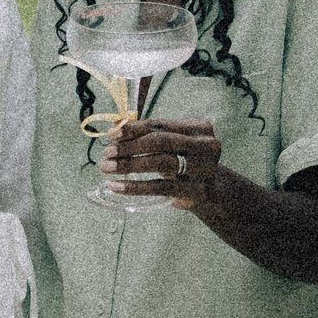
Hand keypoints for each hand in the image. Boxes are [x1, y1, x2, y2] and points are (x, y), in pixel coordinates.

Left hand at [105, 117, 222, 209]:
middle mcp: (205, 146)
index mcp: (199, 128)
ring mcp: (203, 169)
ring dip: (129, 165)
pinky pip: (160, 187)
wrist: (210, 189)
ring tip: (107, 167)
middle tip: (107, 153)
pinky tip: (116, 187)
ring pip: (160, 163)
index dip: (133, 129)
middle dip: (129, 146)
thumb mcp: (171, 144)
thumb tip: (115, 126)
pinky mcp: (196, 191)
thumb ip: (148, 134)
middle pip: (161, 142)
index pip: (160, 125)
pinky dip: (135, 187)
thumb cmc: (184, 160)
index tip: (111, 134)